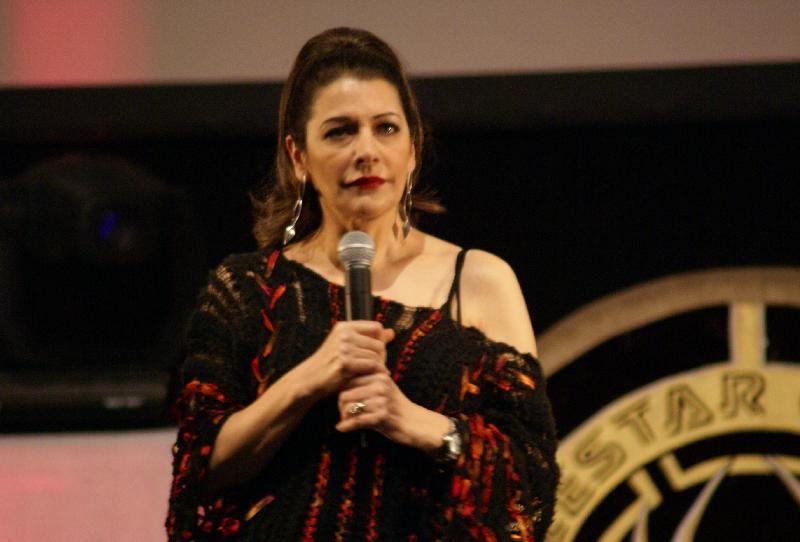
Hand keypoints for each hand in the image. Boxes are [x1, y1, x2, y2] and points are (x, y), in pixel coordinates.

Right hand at [303, 321, 394, 398]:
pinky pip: (372, 365)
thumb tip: (392, 332)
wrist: (310, 379)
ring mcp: (344, 348)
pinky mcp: (345, 362)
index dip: (381, 339)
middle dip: (382, 355)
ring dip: (379, 365)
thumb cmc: (331, 363)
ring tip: (375, 372)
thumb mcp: (348, 346)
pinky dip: (377, 371)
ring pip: (376, 355)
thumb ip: (369, 338)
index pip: (376, 327)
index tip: (378, 352)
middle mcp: (344, 334)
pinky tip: (376, 376)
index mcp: (345, 327)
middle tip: (379, 366)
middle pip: (379, 342)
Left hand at [336, 372, 450, 451]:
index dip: (341, 392)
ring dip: (343, 417)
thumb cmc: (395, 406)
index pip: (348, 380)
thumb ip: (363, 384)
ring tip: (345, 421)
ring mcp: (381, 400)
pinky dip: (346, 426)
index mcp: (378, 374)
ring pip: (349, 407)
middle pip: (345, 394)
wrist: (416, 423)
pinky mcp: (382, 416)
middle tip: (343, 415)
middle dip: (340, 407)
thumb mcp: (381, 388)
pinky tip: (342, 428)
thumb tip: (336, 385)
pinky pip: (357, 421)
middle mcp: (380, 384)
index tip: (343, 403)